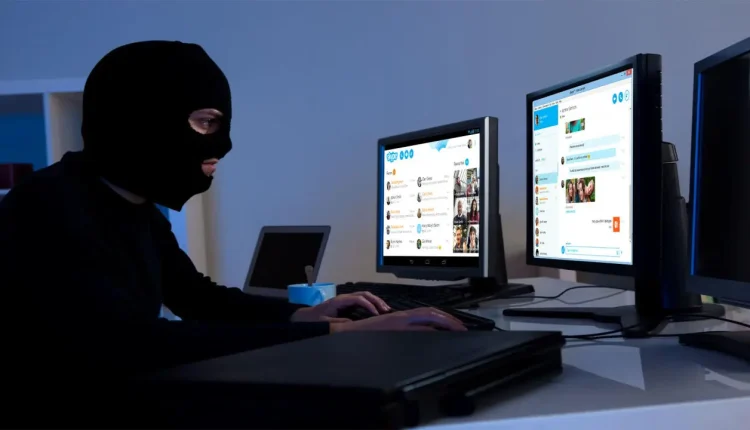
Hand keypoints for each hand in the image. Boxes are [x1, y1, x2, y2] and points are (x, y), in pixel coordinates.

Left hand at [290, 292, 389, 322]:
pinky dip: (371, 304)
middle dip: (376, 301)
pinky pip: (362, 301)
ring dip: (375, 301)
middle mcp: (345, 298)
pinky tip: (377, 311)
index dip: (368, 305)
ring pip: (364, 296)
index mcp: (340, 301)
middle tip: (386, 310)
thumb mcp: (325, 322)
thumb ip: (338, 322)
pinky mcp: (348, 304)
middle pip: (364, 294)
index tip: (376, 313)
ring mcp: (347, 300)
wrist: (307, 316)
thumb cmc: (315, 319)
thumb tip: (353, 323)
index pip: (358, 299)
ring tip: (385, 309)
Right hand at [330, 307, 467, 331]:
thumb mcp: (389, 331)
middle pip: (431, 313)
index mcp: (402, 317)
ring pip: (427, 317)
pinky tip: (438, 334)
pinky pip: (416, 328)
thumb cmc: (367, 335)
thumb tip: (423, 337)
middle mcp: (402, 317)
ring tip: (457, 329)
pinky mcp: (394, 328)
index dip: (444, 317)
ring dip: (444, 322)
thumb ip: (404, 332)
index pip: (428, 313)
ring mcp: (398, 322)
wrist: (348, 333)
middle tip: (462, 328)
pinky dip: (429, 329)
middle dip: (449, 319)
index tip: (456, 325)